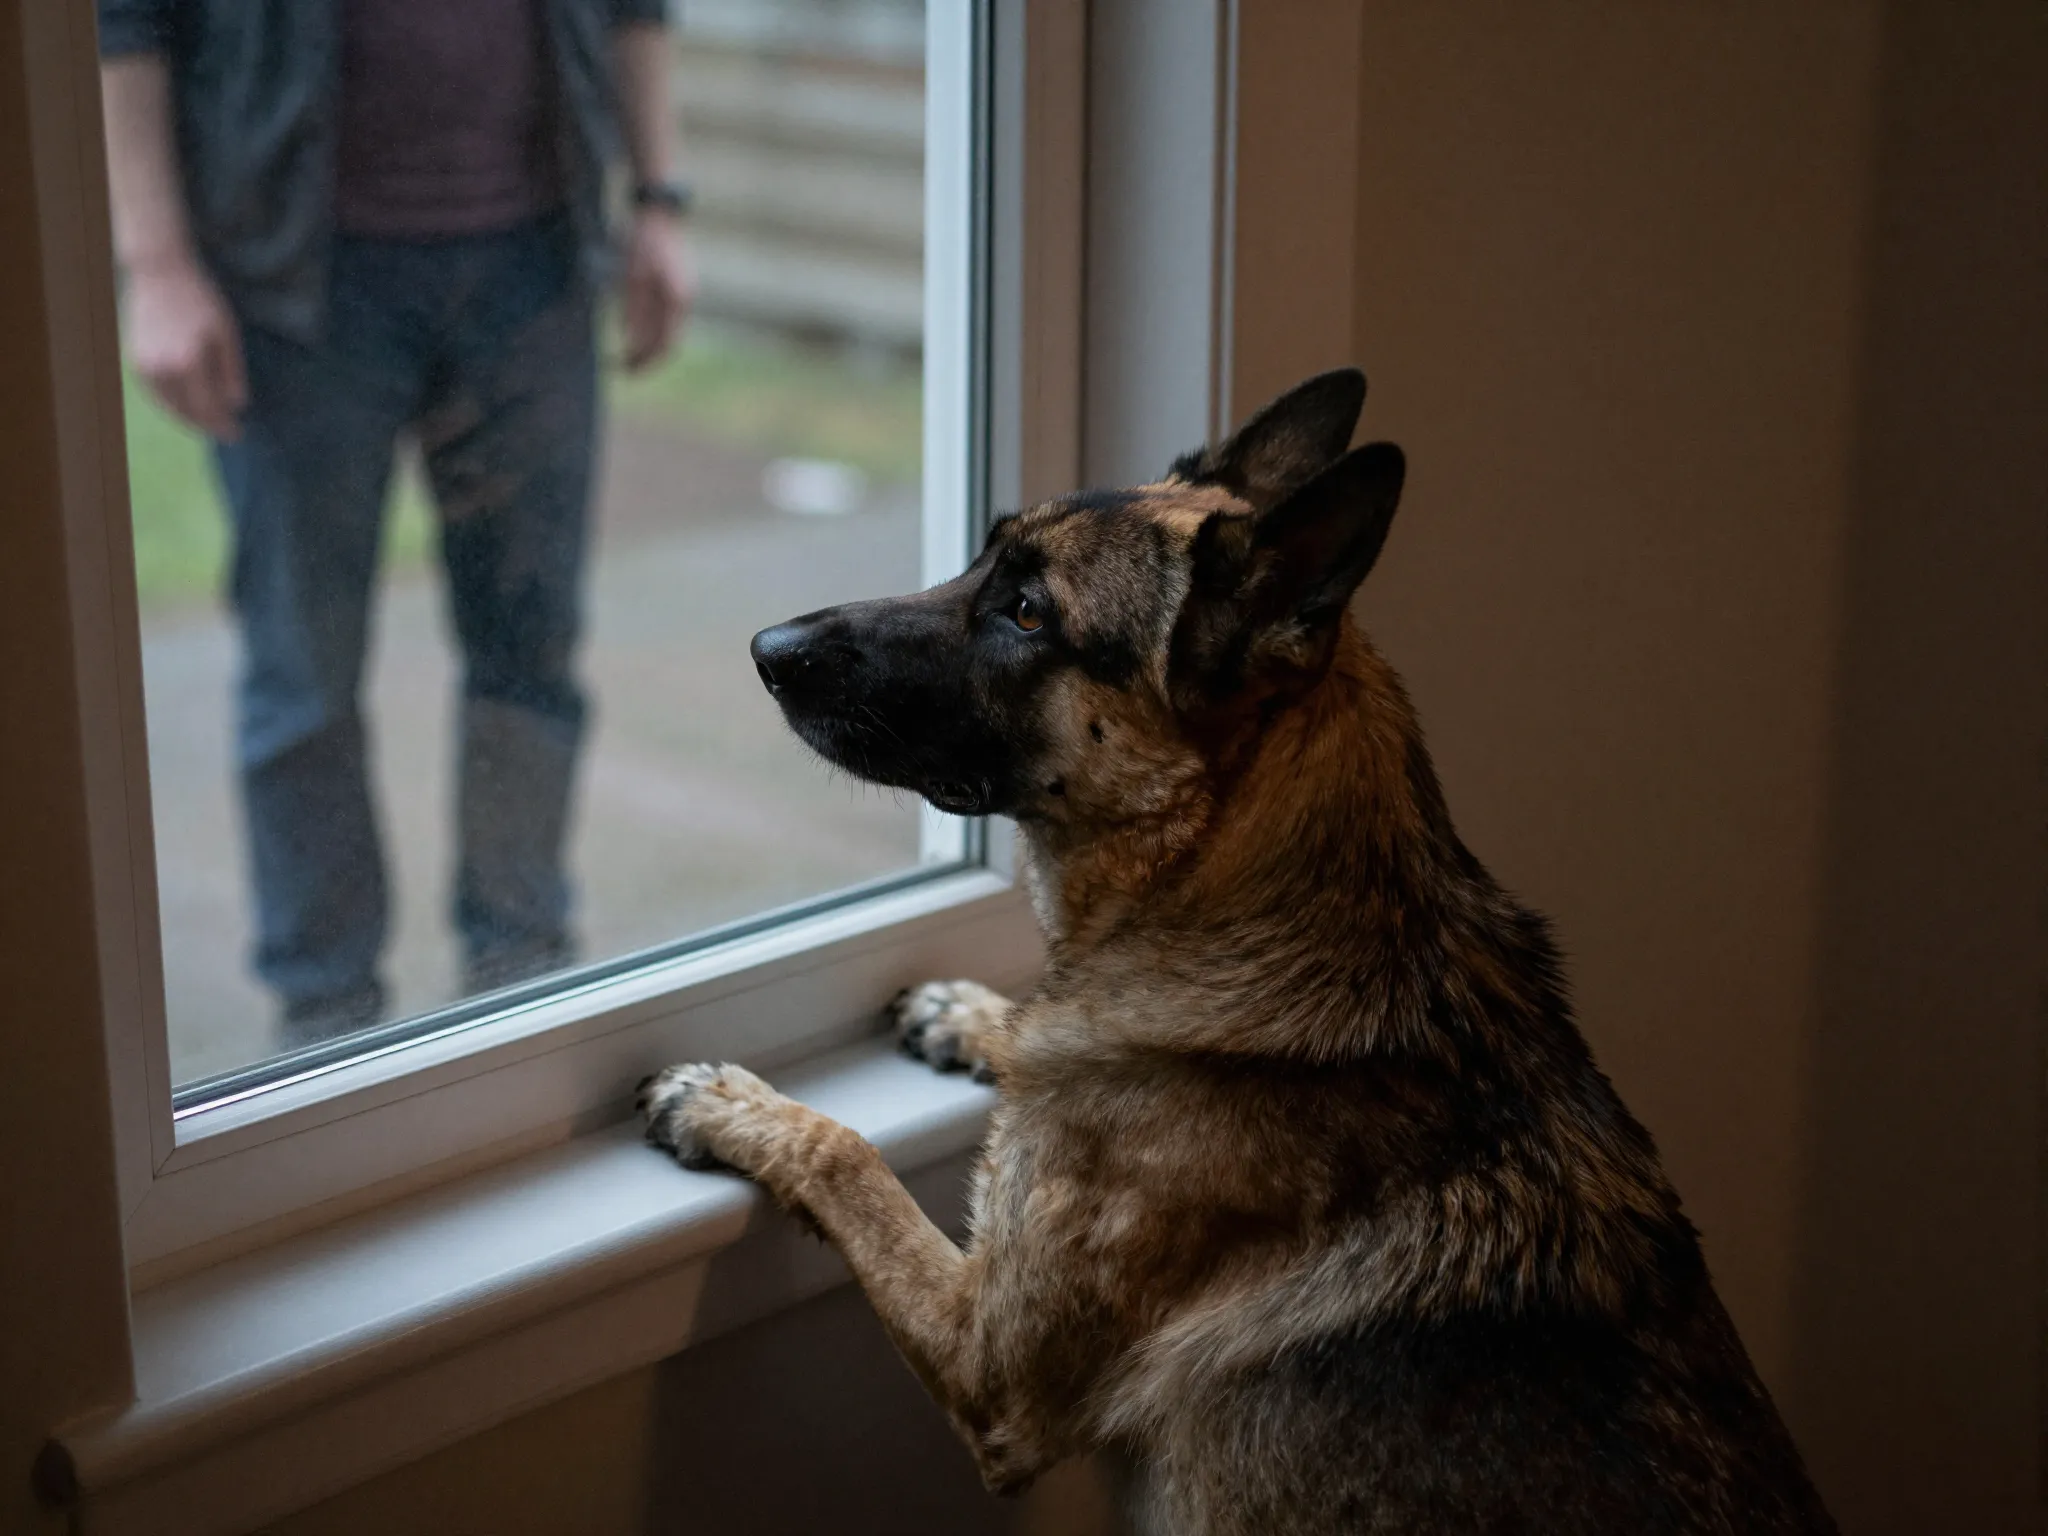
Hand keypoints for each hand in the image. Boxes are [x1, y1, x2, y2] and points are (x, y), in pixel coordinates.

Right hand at [126, 256, 245, 441]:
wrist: (158, 273)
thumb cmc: (199, 300)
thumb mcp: (226, 333)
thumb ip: (232, 371)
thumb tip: (236, 405)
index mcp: (188, 363)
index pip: (209, 408)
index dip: (223, 425)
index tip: (237, 434)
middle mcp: (162, 370)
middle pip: (187, 413)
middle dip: (207, 426)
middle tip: (224, 433)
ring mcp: (144, 367)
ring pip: (168, 407)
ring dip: (188, 419)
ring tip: (207, 423)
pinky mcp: (134, 362)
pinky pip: (155, 395)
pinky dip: (171, 405)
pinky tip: (185, 406)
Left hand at [619, 209, 695, 372]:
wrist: (656, 210)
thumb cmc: (640, 240)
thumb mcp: (630, 276)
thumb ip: (632, 309)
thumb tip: (629, 340)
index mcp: (676, 299)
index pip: (663, 343)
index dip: (643, 361)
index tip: (623, 370)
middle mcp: (684, 299)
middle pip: (668, 341)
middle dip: (646, 358)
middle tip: (623, 368)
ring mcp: (683, 291)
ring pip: (668, 330)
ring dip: (648, 344)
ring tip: (627, 352)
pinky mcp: (678, 284)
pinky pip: (666, 317)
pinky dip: (651, 329)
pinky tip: (634, 330)